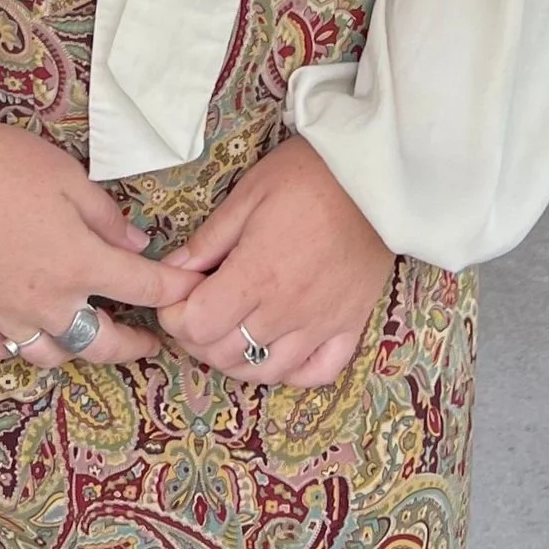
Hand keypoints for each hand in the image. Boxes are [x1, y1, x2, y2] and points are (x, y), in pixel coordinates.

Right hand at [0, 74, 203, 369]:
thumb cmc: (9, 164)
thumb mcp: (72, 179)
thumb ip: (108, 219)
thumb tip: (138, 248)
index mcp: (80, 264)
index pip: (143, 288)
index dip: (174, 291)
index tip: (190, 293)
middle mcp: (47, 302)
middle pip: (100, 344)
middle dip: (132, 347)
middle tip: (148, 343)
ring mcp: (5, 314)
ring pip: (49, 356)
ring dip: (74, 349)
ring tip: (85, 336)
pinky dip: (16, 347)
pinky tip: (24, 332)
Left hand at [154, 135, 391, 388]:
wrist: (376, 177)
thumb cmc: (308, 175)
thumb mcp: (249, 193)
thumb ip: (209, 239)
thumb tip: (172, 269)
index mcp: (256, 276)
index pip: (198, 325)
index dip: (176, 316)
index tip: (177, 295)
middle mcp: (286, 311)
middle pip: (225, 354)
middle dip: (198, 338)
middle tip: (197, 309)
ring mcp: (321, 325)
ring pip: (266, 371)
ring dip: (237, 359)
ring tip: (230, 331)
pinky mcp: (350, 326)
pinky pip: (318, 373)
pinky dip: (292, 372)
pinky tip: (279, 350)